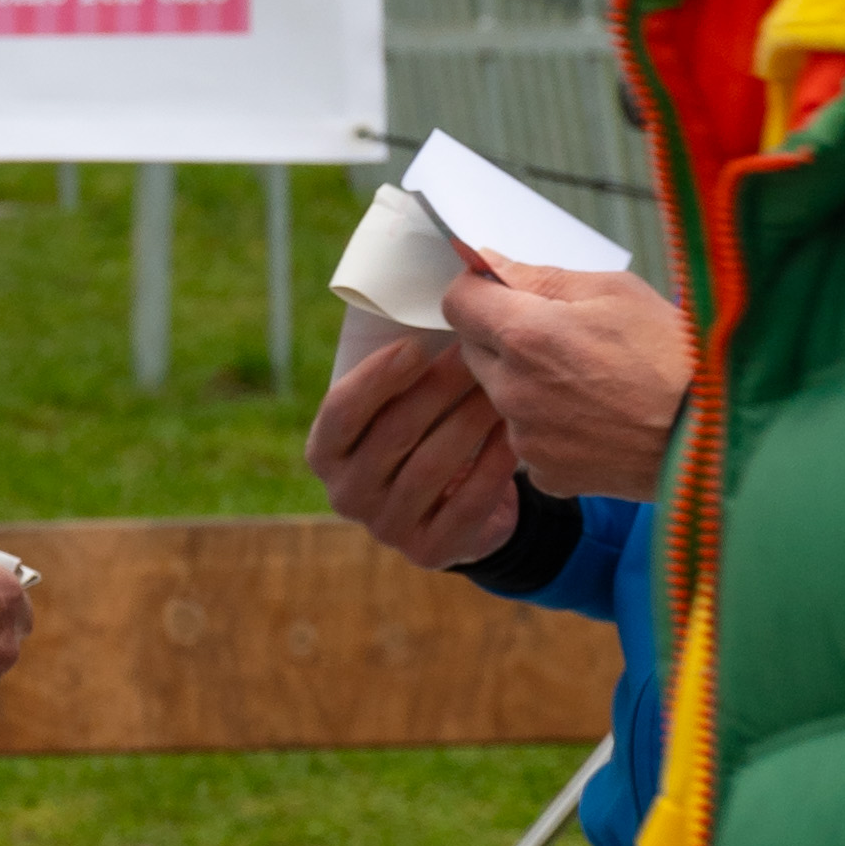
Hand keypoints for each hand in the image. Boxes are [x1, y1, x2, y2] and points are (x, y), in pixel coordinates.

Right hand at [306, 328, 522, 569]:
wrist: (459, 507)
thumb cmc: (428, 434)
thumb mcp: (401, 404)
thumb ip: (403, 369)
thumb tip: (438, 295)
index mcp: (327, 452)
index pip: (340, 413)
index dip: (375, 379)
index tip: (415, 345)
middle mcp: (347, 494)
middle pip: (393, 434)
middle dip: (439, 387)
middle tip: (480, 349)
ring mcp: (386, 527)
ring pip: (432, 465)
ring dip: (471, 419)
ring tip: (506, 384)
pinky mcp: (429, 550)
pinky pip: (466, 503)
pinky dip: (494, 464)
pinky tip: (517, 434)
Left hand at [441, 254, 690, 501]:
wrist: (716, 436)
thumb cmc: (676, 353)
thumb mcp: (616, 292)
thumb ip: (542, 278)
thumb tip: (490, 262)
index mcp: (526, 335)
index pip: (457, 302)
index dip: (477, 291)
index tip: (500, 291)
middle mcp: (513, 390)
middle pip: (475, 351)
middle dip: (503, 337)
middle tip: (561, 336)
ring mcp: (526, 439)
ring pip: (502, 398)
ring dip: (527, 384)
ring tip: (589, 381)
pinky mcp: (545, 474)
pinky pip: (530, 440)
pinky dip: (551, 428)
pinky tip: (596, 420)